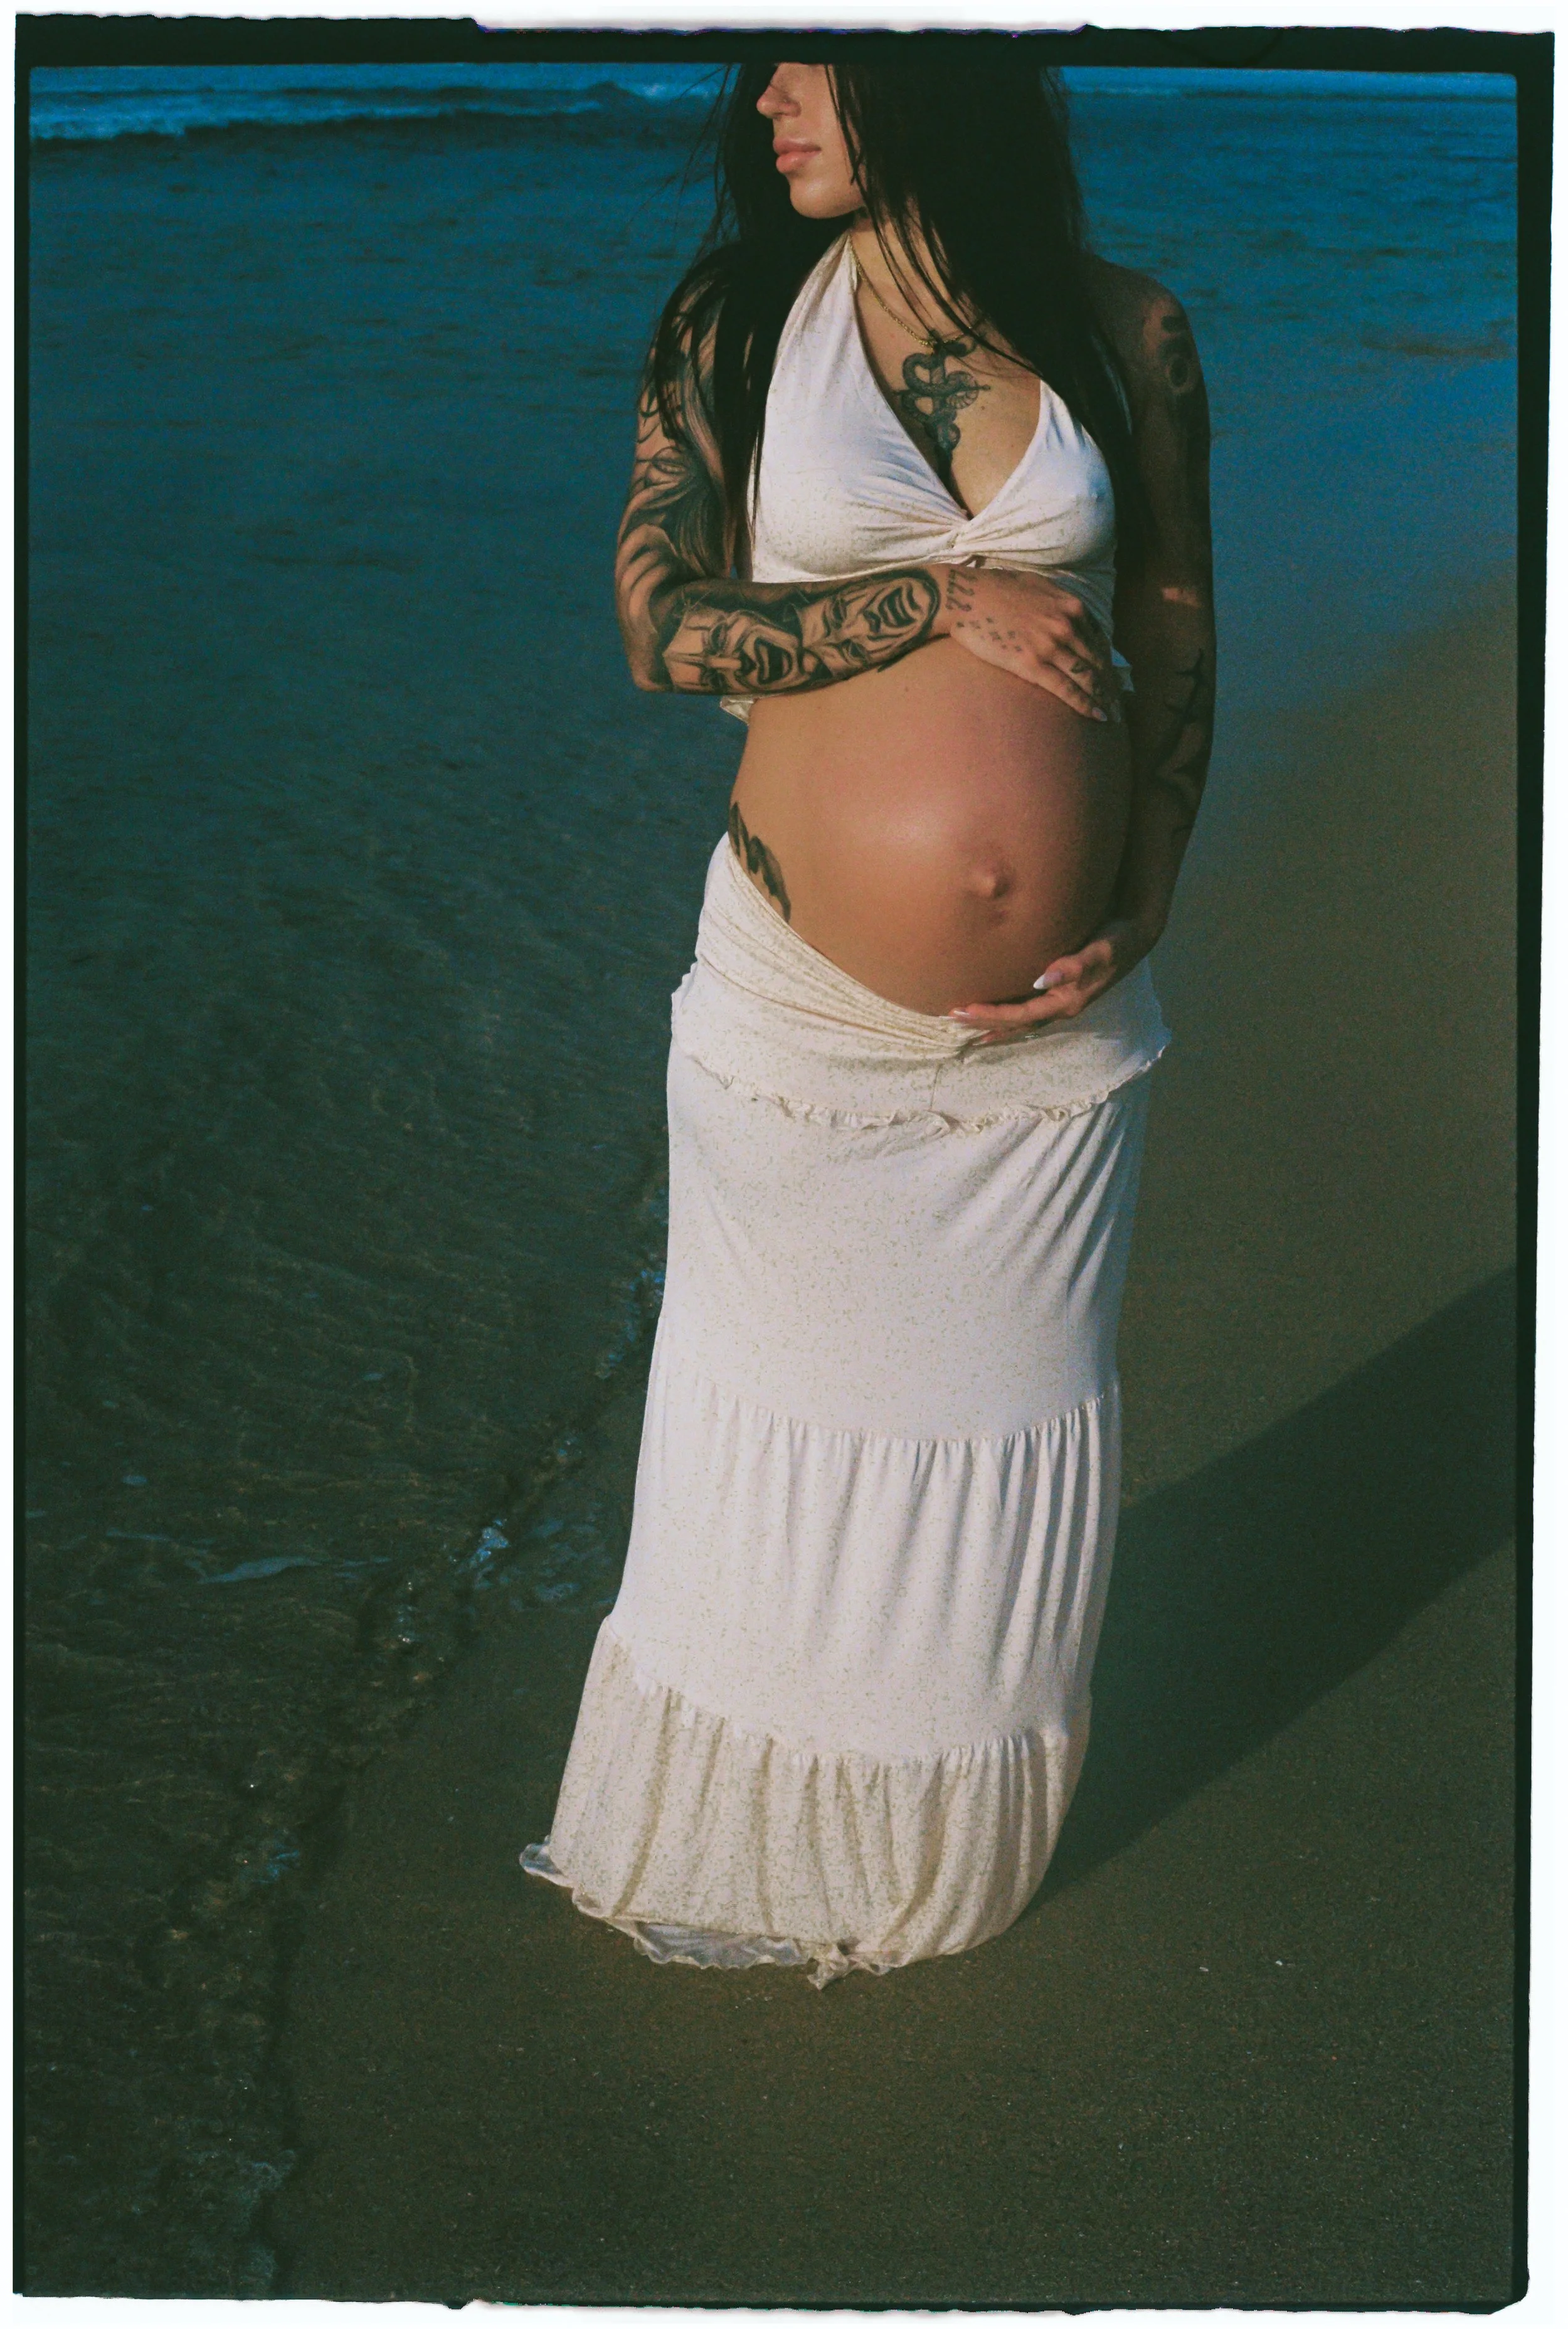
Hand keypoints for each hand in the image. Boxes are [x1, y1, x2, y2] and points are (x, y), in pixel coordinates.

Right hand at [941, 560, 1120, 720]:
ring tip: (1112, 716)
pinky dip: (1085, 704)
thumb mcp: (1037, 585)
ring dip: (1103, 699)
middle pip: (1098, 661)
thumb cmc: (994, 588)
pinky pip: (1066, 688)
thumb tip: (1067, 611)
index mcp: (1071, 605)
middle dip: (1111, 686)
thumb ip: (1057, 600)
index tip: (1113, 679)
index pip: (1100, 640)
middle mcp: (1067, 625)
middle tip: (1119, 704)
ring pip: (1087, 677)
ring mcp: (1050, 645)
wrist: (964, 596)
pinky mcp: (1032, 664)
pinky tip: (1096, 716)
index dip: (1109, 663)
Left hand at [948, 915, 1156, 1046]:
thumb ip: (1074, 964)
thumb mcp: (1100, 950)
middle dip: (983, 1023)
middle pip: (1016, 1024)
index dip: (991, 1015)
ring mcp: (1062, 1002)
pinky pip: (1028, 1010)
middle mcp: (1062, 1007)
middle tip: (950, 1019)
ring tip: (964, 1025)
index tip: (963, 1010)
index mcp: (1067, 1001)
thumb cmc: (1118, 939)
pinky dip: (1007, 1016)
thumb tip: (1042, 980)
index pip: (1020, 1014)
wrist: (1137, 934)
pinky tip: (993, 1013)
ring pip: (1021, 1021)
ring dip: (993, 1024)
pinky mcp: (1061, 992)